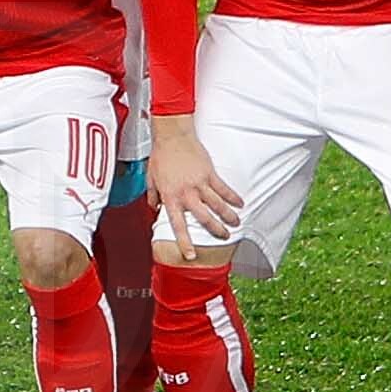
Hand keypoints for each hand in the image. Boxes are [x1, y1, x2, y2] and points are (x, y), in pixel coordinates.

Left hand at [150, 122, 243, 241]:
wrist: (172, 136)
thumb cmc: (161, 156)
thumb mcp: (151, 179)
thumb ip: (153, 196)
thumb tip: (154, 208)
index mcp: (171, 197)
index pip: (178, 225)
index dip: (185, 242)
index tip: (190, 255)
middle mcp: (187, 193)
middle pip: (204, 218)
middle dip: (215, 230)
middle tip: (224, 237)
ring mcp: (200, 184)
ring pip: (218, 205)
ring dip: (228, 216)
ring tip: (236, 224)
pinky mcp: (210, 173)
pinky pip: (224, 188)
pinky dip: (233, 197)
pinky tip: (239, 204)